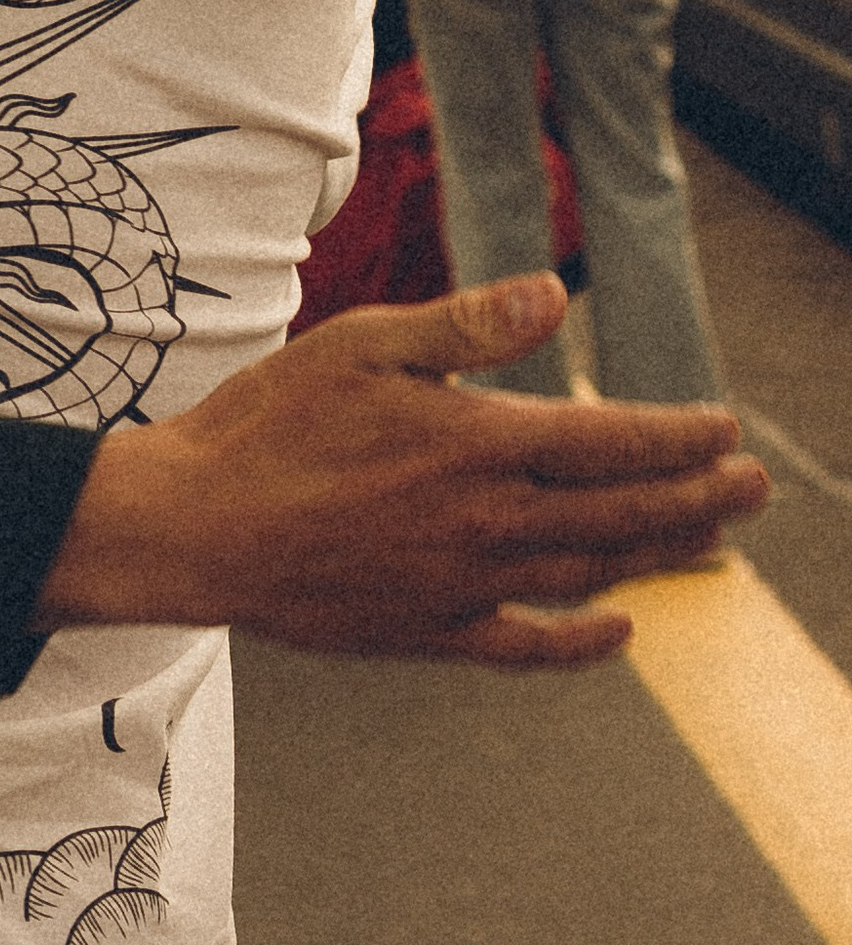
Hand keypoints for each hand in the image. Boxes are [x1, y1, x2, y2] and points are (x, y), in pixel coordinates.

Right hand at [37, 273, 767, 668]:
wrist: (192, 526)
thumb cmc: (267, 422)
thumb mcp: (362, 345)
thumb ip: (465, 328)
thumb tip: (554, 297)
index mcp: (475, 442)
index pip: (609, 440)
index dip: (678, 437)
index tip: (726, 430)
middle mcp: (485, 522)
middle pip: (620, 513)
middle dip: (697, 499)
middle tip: (753, 489)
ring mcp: (460, 585)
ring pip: (587, 575)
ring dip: (657, 558)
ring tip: (709, 543)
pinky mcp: (426, 631)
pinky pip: (525, 646)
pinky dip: (580, 643)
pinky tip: (617, 632)